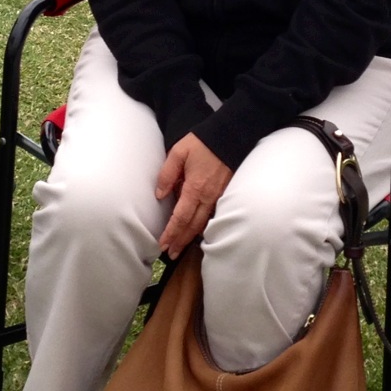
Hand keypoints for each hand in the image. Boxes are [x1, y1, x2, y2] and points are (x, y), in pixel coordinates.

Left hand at [155, 133, 232, 258]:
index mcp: (194, 188)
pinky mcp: (224, 194)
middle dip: (180, 241)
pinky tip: (197, 231)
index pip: (180, 217)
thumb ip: (167, 174)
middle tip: (170, 254)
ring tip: (180, 247)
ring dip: (191, 237)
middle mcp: (207, 197)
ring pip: (203, 223)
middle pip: (192, 226)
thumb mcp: (179, 153)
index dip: (171, 232)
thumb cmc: (202, 143)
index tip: (163, 244)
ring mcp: (218, 197)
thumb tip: (160, 195)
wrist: (230, 137)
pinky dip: (203, 226)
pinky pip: (212, 215)